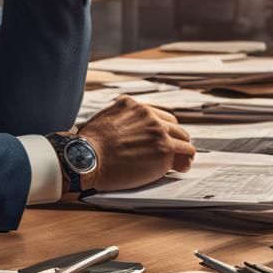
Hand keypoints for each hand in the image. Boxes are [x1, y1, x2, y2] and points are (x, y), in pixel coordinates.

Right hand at [74, 96, 195, 192]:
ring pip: (183, 139)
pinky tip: (182, 167)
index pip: (156, 114)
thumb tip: (123, 130)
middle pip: (173, 125)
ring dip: (183, 150)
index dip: (161, 129)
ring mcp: (158, 131)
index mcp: (132, 105)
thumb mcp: (103, 119)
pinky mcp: (165, 149)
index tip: (160, 139)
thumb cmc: (89, 145)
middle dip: (174, 138)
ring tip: (182, 161)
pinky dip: (184, 161)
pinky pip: (185, 153)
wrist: (88, 158)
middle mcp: (148, 114)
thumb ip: (119, 119)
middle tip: (174, 151)